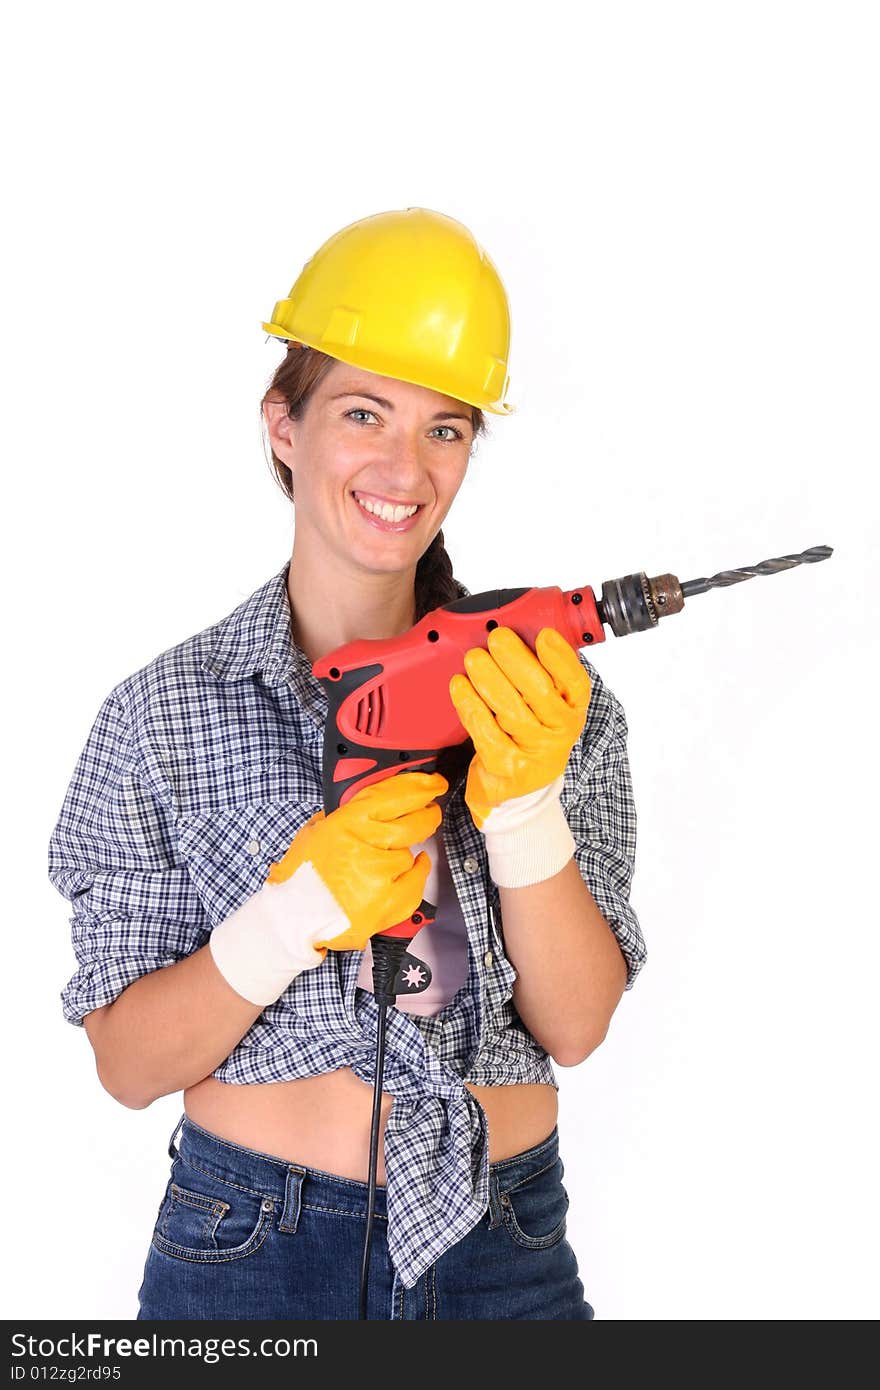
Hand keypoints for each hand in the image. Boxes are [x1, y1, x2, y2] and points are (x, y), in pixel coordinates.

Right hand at [270, 771, 445, 951]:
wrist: (293, 919)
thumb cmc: (301, 877)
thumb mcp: (313, 832)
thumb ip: (342, 816)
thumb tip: (371, 804)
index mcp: (347, 823)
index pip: (394, 795)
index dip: (419, 786)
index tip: (432, 784)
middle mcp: (365, 846)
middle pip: (414, 823)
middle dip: (427, 814)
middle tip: (430, 811)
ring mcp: (378, 877)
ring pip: (411, 854)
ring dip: (404, 853)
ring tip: (384, 860)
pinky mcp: (387, 904)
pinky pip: (415, 883)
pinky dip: (415, 875)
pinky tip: (410, 870)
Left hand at [448, 627, 590, 887]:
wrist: (520, 792)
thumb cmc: (531, 737)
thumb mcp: (548, 709)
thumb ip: (544, 675)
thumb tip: (522, 631)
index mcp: (574, 711)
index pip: (576, 683)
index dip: (561, 657)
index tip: (543, 635)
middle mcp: (559, 733)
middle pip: (540, 691)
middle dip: (516, 659)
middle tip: (496, 637)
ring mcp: (533, 752)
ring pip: (510, 709)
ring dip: (489, 678)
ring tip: (474, 658)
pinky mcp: (505, 766)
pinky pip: (484, 730)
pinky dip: (469, 704)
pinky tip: (459, 685)